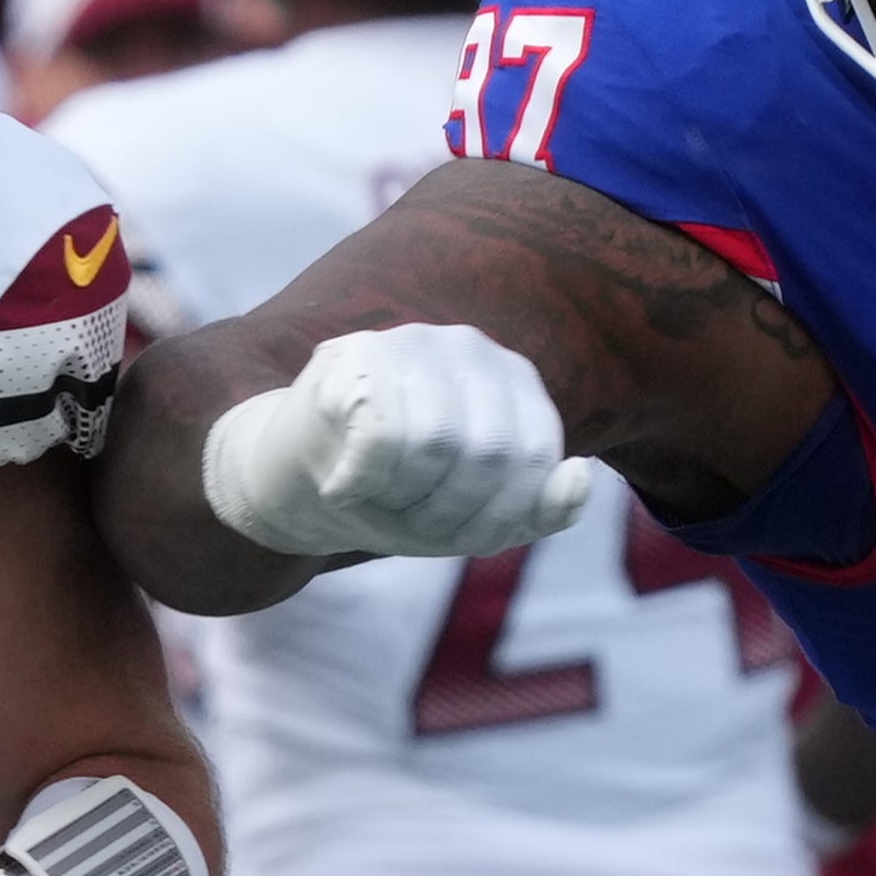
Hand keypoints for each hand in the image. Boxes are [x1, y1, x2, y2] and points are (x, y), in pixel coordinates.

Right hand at [201, 324, 593, 559]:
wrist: (294, 484)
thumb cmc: (397, 497)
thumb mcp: (477, 518)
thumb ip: (540, 508)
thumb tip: (580, 475)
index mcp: (515, 382)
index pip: (534, 459)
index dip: (496, 516)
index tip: (456, 533)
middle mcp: (472, 347)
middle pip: (487, 454)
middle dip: (446, 511)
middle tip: (405, 518)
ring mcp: (412, 342)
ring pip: (435, 443)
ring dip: (401, 496)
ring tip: (377, 496)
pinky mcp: (352, 355)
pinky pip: (379, 438)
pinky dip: (358, 484)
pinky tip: (342, 484)